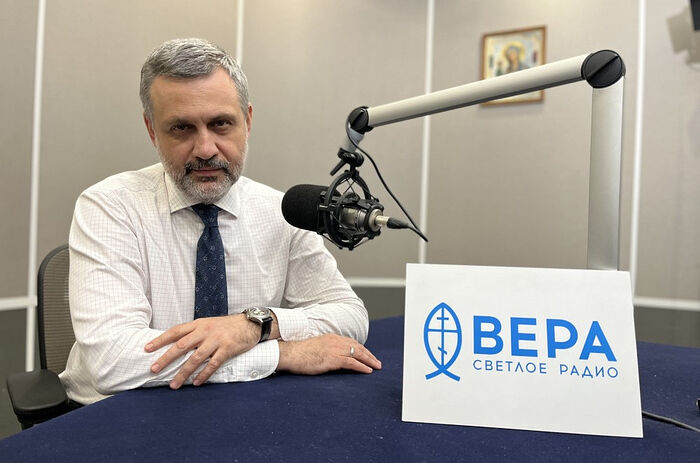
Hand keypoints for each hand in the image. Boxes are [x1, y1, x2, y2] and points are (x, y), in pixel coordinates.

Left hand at [145, 314, 260, 388]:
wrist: (250, 324)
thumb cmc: (227, 326)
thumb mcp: (208, 324)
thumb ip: (194, 333)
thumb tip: (176, 345)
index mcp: (198, 324)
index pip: (175, 331)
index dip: (160, 340)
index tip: (147, 348)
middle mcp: (205, 331)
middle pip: (182, 345)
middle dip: (166, 358)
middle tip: (154, 369)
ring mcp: (216, 340)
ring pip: (196, 358)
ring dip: (183, 372)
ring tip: (174, 384)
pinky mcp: (227, 349)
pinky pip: (213, 364)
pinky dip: (203, 374)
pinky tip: (196, 383)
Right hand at [277, 333, 381, 374]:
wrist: (291, 353)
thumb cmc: (301, 353)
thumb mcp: (317, 348)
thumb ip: (328, 350)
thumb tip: (334, 358)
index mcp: (332, 338)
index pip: (352, 343)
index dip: (362, 349)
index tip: (368, 355)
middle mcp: (336, 341)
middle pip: (358, 347)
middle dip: (369, 355)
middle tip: (377, 363)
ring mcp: (334, 349)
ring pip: (358, 354)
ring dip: (369, 361)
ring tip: (376, 367)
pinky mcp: (332, 359)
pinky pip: (351, 362)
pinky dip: (361, 367)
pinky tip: (367, 371)